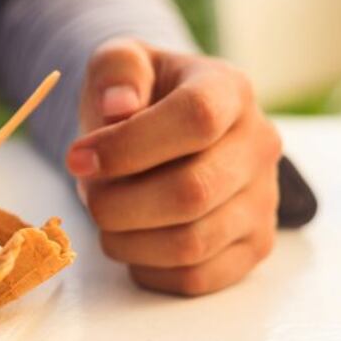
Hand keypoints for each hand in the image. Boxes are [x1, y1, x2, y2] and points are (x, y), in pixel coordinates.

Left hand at [66, 39, 281, 295]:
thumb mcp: (120, 63)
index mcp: (230, 89)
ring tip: (105, 215)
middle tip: (87, 194)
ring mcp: (263, 200)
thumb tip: (118, 107)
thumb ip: (116, 71)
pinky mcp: (253, 245)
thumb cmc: (138, 95)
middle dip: (118, 202)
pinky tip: (130, 239)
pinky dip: (147, 268)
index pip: (196, 119)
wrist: (167, 129)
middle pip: (192, 192)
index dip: (129, 146)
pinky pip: (196, 277)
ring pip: (191, 244)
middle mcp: (259, 144)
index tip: (77, 158)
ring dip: (126, 239)